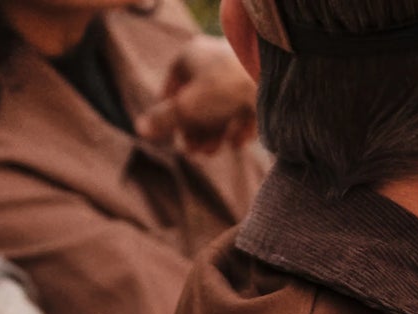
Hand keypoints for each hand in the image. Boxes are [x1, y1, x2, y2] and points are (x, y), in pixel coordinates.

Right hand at [135, 37, 257, 154]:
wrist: (277, 77)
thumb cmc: (225, 87)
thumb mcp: (187, 106)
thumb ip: (164, 119)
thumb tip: (141, 129)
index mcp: (190, 56)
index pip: (172, 89)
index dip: (170, 117)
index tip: (172, 139)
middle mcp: (214, 61)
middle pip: (199, 100)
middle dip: (195, 129)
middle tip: (194, 153)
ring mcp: (239, 72)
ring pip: (222, 106)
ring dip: (215, 132)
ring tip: (213, 151)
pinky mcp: (262, 86)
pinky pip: (245, 108)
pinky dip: (239, 125)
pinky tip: (237, 142)